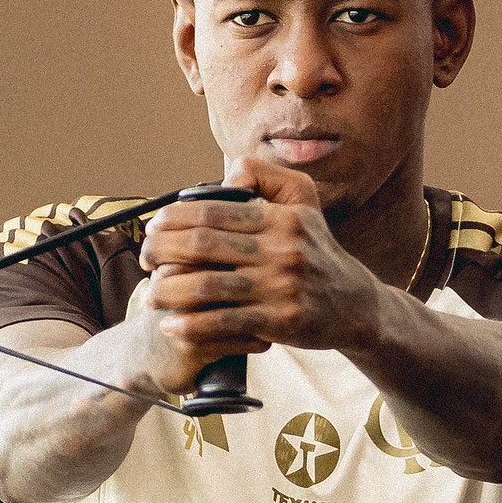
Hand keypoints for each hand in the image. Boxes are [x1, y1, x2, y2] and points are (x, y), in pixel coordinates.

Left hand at [136, 156, 383, 391]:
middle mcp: (283, 249)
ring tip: (150, 294)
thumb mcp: (304, 202)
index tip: (153, 227)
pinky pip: (223, 323)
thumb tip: (227, 178)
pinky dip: (191, 325)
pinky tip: (170, 325)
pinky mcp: (281, 322)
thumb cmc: (317, 251)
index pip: (213, 212)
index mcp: (282, 218)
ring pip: (207, 287)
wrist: (356, 305)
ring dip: (168, 290)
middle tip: (145, 258)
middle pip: (203, 246)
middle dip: (163, 250)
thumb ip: (265, 176)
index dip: (173, 219)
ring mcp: (282, 287)